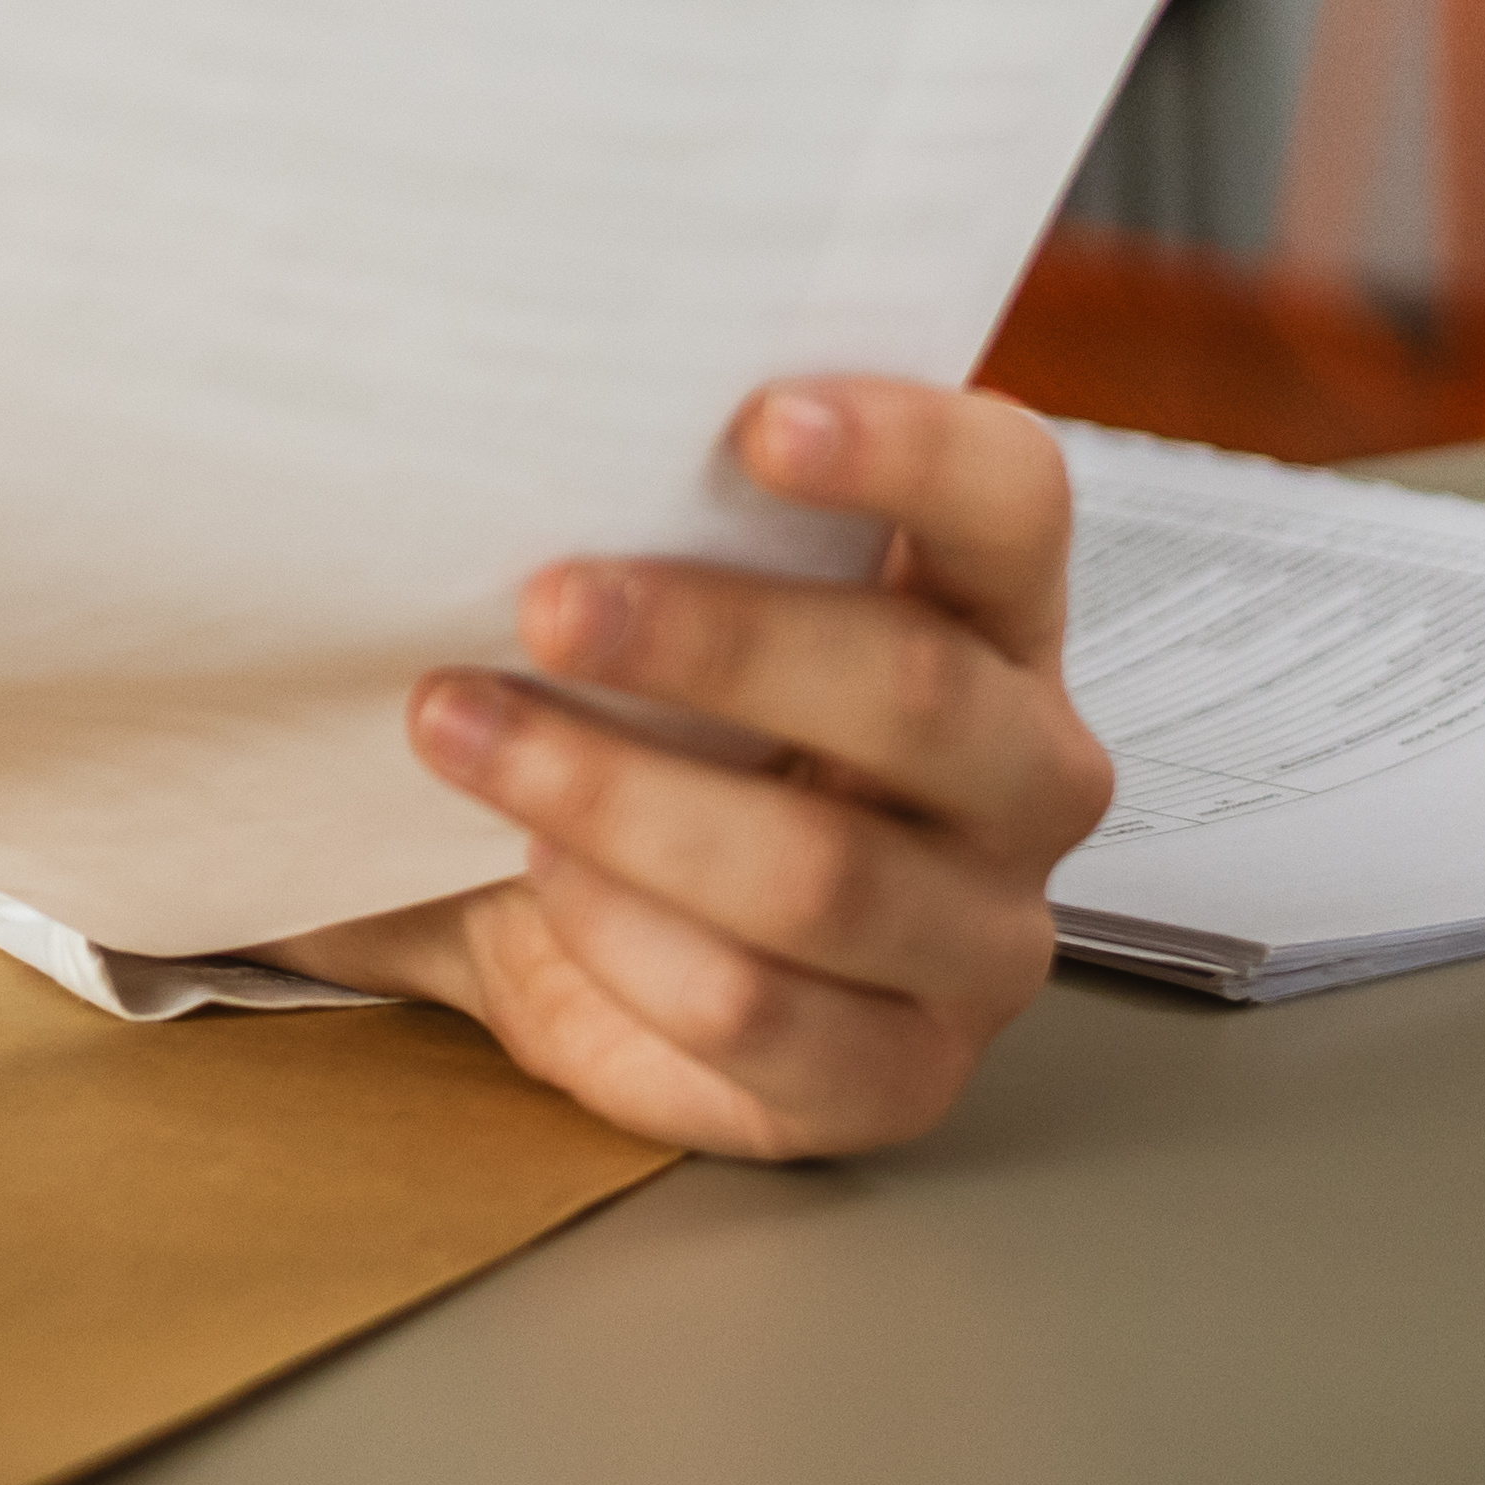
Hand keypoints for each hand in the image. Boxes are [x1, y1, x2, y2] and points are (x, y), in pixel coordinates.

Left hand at [273, 378, 1110, 1161]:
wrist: (561, 924)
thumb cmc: (627, 717)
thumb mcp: (642, 592)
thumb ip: (622, 497)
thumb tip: (461, 407)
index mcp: (990, 610)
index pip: (1011, 498)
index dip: (909, 449)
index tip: (754, 422)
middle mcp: (1023, 770)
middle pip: (919, 690)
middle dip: (716, 642)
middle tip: (547, 601)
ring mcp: (979, 939)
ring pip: (825, 871)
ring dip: (620, 798)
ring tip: (466, 733)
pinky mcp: (896, 1076)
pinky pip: (761, 1012)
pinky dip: (624, 941)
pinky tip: (538, 880)